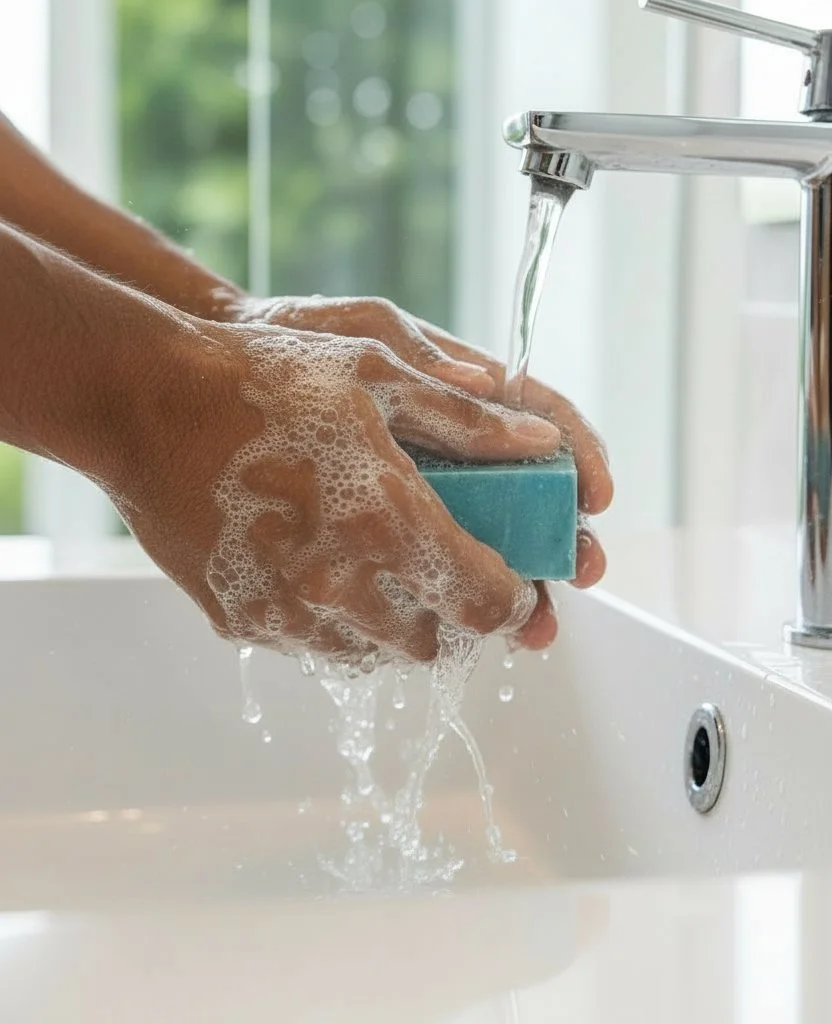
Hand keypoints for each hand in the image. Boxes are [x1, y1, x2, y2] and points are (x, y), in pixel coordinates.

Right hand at [115, 317, 562, 662]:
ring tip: (393, 571)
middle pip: (437, 642)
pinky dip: (339, 625)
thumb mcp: (377, 374)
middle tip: (456, 574)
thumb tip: (541, 442)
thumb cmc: (264, 378)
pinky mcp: (243, 623)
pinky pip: (315, 648)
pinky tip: (331, 571)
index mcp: (389, 522)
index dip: (516, 600)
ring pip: (377, 655)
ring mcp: (286, 613)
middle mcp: (341, 585)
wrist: (146, 403)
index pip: (486, 603)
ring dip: (401, 624)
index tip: (518, 585)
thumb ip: (468, 421)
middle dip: (459, 615)